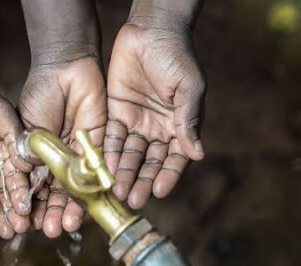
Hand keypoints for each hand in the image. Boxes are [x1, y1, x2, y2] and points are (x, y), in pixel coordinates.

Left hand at [0, 73, 30, 239]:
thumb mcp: (3, 116)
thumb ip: (16, 139)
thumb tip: (29, 166)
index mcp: (9, 151)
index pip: (18, 178)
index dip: (23, 195)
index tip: (27, 212)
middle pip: (4, 193)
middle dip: (11, 212)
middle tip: (17, 230)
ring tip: (2, 233)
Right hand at [18, 56, 107, 236]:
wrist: (66, 69)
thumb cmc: (40, 96)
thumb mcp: (27, 130)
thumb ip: (28, 157)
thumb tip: (23, 186)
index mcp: (39, 160)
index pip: (34, 190)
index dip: (30, 207)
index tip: (25, 222)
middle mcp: (60, 163)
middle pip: (57, 194)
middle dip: (53, 212)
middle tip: (50, 230)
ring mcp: (79, 157)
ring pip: (78, 189)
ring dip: (73, 208)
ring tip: (68, 225)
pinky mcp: (100, 148)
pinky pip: (99, 172)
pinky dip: (96, 188)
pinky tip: (91, 204)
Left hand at [105, 23, 205, 208]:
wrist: (151, 32)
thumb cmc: (177, 58)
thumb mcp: (188, 90)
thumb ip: (188, 122)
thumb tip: (198, 155)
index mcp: (179, 126)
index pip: (174, 159)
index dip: (168, 176)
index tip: (158, 191)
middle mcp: (157, 129)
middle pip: (148, 162)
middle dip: (140, 181)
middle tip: (132, 199)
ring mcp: (135, 123)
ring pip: (128, 154)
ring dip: (122, 173)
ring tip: (116, 191)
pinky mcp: (115, 114)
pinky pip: (110, 138)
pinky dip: (107, 153)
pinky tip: (103, 169)